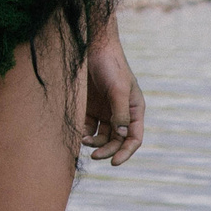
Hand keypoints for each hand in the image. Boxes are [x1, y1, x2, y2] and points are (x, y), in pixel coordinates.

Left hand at [82, 36, 143, 165]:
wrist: (90, 48)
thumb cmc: (110, 65)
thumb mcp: (118, 89)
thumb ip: (120, 112)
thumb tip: (122, 136)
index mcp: (134, 110)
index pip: (134, 138)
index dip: (126, 152)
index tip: (114, 162)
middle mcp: (120, 114)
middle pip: (117, 141)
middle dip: (107, 150)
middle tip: (95, 156)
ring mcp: (104, 112)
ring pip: (102, 136)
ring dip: (94, 142)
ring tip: (82, 139)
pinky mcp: (89, 108)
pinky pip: (88, 127)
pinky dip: (83, 133)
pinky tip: (77, 132)